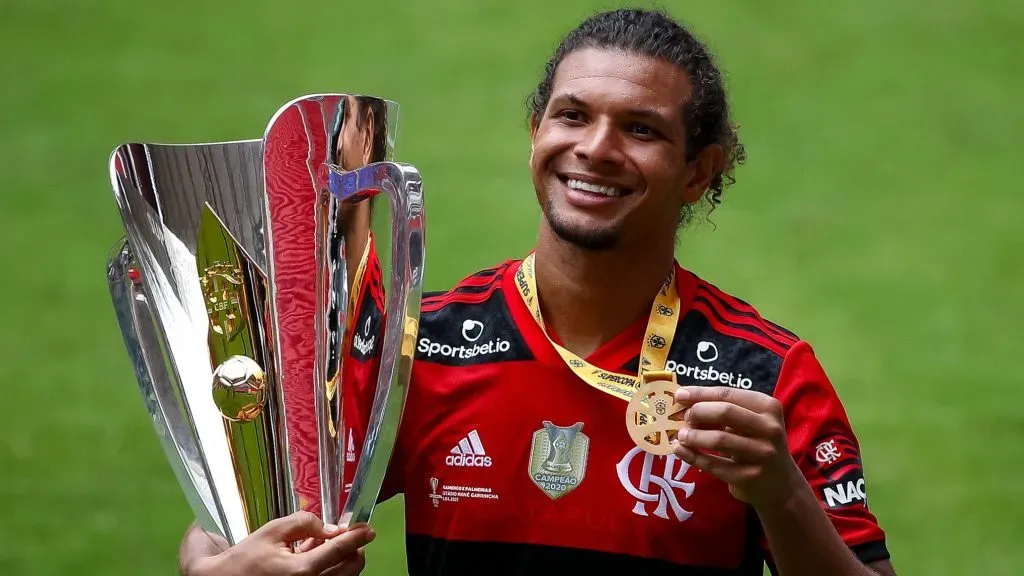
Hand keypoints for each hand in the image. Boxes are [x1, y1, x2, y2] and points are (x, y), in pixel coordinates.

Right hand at [180, 511, 373, 575]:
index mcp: (301, 570)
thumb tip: (329, 527)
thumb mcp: (272, 531)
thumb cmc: (245, 559)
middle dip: (354, 549)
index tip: (368, 528)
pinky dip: (331, 568)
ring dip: (343, 558)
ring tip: (325, 544)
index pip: (341, 550)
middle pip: (351, 568)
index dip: (358, 536)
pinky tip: (315, 555)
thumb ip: (303, 523)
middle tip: (348, 534)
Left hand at [672, 386, 802, 508]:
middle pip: (725, 412)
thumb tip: (684, 400)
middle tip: (684, 418)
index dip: (700, 393)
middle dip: (697, 412)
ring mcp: (761, 454)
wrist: (782, 484)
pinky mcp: (749, 477)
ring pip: (718, 439)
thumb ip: (723, 410)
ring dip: (693, 436)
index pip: (728, 394)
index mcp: (768, 407)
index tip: (679, 395)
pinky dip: (692, 456)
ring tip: (681, 436)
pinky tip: (681, 451)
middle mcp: (769, 428)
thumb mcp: (749, 422)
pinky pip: (714, 464)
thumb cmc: (757, 444)